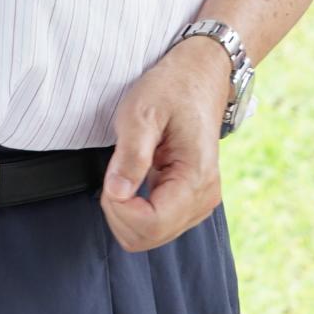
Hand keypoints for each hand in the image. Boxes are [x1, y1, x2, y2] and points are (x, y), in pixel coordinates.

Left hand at [98, 36, 231, 251]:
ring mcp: (199, 203)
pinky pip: (155, 225)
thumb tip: (116, 193)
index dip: (119, 209)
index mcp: (196, 178)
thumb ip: (130, 154)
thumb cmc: (172, 88)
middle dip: (119, 212)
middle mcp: (203, 198)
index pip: (150, 224)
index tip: (110, 180)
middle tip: (115, 173)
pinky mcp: (190, 201)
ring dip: (126, 212)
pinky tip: (136, 179)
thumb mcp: (142, 111)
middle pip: (147, 238)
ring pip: (150, 237)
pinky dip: (135, 210)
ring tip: (127, 172)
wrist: (199, 75)